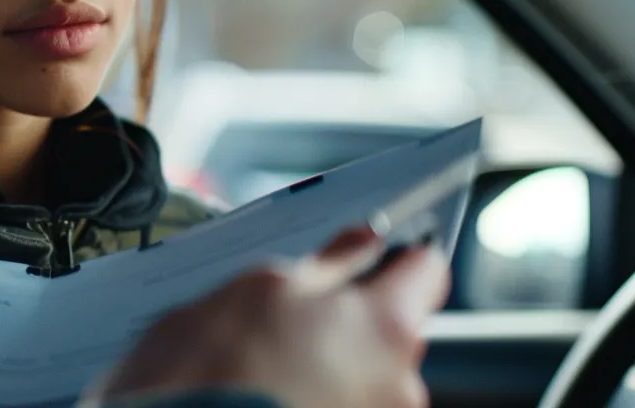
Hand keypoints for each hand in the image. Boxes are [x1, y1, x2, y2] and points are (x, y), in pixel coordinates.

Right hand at [88, 227, 449, 407]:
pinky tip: (267, 394)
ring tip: (264, 367)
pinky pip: (342, 406)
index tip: (371, 255)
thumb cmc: (209, 372)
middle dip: (348, 319)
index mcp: (386, 328)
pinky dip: (313, 398)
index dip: (395, 257)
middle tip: (285, 318)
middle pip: (392, 329)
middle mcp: (400, 385)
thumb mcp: (260, 287)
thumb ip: (325, 263)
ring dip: (327, 365)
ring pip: (364, 374)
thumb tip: (361, 243)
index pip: (425, 271)